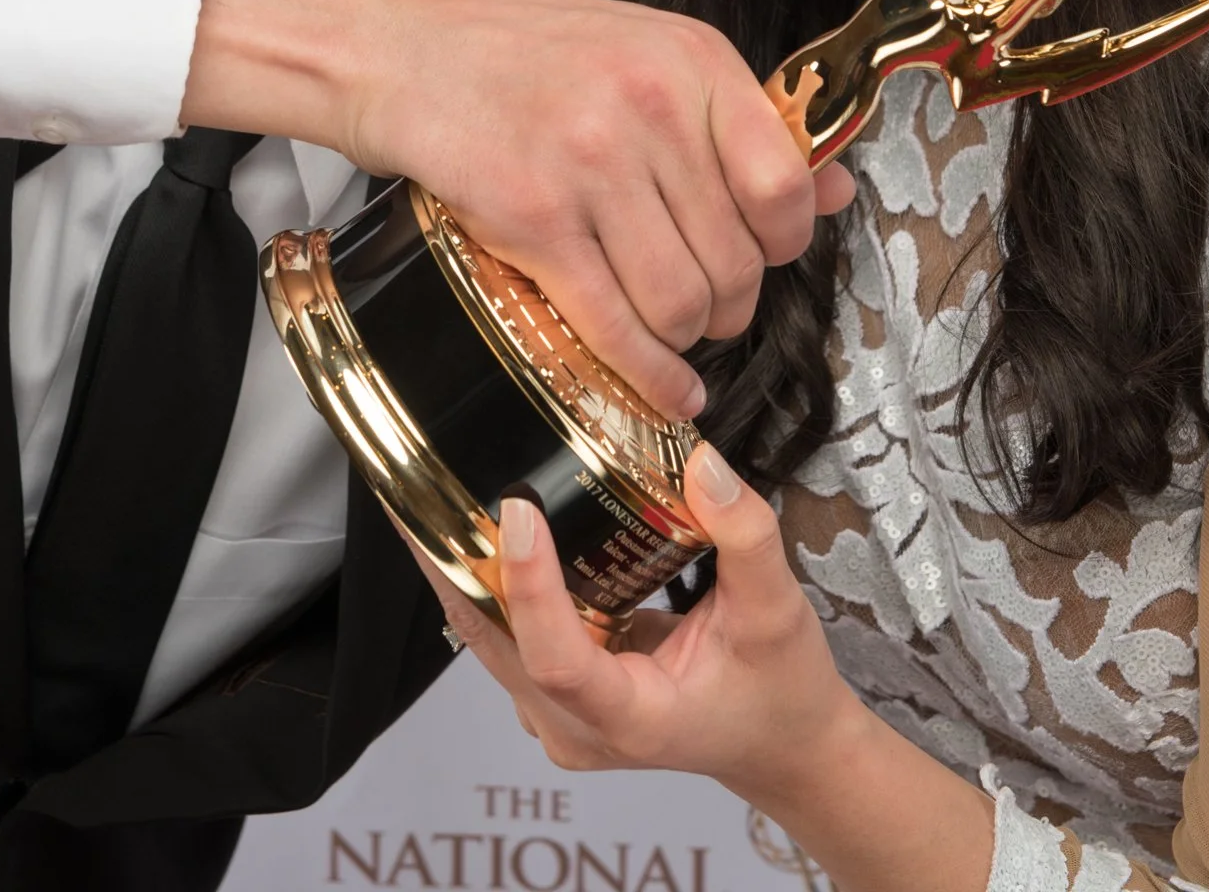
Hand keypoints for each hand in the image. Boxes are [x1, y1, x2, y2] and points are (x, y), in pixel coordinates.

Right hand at [189, 0, 851, 417]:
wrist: (394, 43)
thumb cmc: (515, 48)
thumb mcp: (643, 48)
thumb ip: (736, 118)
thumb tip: (838, 189)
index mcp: (692, 57)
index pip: (786, 183)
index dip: (787, 242)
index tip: (767, 255)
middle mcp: (652, 107)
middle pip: (737, 258)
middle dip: (730, 304)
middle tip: (707, 306)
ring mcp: (591, 163)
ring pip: (684, 302)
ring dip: (686, 339)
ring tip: (672, 331)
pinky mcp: (532, 218)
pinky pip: (617, 325)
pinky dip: (649, 375)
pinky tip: (661, 386)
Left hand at [412, 449, 990, 891]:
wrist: (780, 746)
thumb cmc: (781, 687)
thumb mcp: (778, 609)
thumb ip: (744, 535)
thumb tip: (700, 463)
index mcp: (633, 718)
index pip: (559, 659)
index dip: (530, 589)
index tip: (518, 511)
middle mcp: (576, 730)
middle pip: (497, 644)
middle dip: (458, 565)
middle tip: (426, 482)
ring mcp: (555, 722)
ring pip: (485, 641)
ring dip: (458, 569)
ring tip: (427, 492)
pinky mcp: (550, 700)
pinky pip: (500, 639)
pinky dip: (484, 584)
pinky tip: (470, 527)